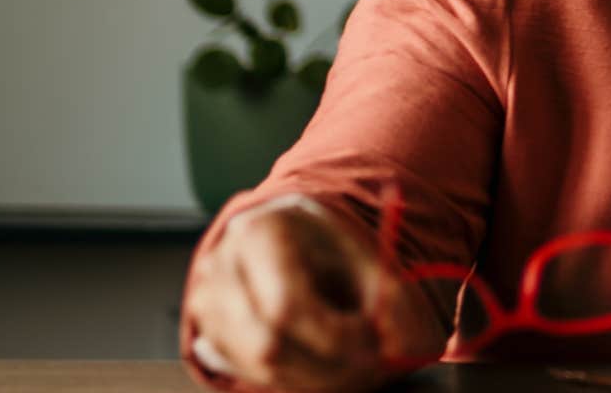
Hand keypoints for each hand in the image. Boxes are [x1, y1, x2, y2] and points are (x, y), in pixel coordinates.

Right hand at [183, 200, 445, 391]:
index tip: (374, 343)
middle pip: (267, 348)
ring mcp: (205, 305)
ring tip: (354, 360)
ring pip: (260, 370)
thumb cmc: (330, 247)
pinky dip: (296, 379)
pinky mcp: (208, 335)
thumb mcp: (366, 256)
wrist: (288, 240)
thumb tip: (405, 349)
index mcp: (258, 233)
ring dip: (316, 378)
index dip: (335, 338)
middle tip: (371, 364)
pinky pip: (253, 377)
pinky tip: (324, 360)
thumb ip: (393, 297)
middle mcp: (219, 269)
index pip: (287, 308)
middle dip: (327, 369)